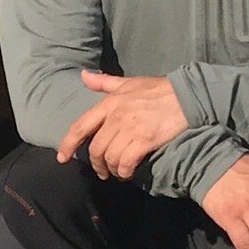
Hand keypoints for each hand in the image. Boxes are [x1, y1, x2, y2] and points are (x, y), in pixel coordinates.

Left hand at [56, 71, 187, 179]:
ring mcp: (129, 129)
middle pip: (95, 148)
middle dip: (96, 164)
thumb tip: (83, 75)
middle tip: (102, 171)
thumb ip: (104, 82)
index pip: (81, 126)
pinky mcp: (144, 140)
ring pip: (109, 157)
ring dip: (111, 169)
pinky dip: (124, 171)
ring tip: (117, 172)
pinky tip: (128, 173)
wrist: (186, 96)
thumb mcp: (129, 82)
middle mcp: (115, 116)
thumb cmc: (158, 89)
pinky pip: (126, 162)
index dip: (68, 144)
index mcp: (109, 103)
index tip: (62, 158)